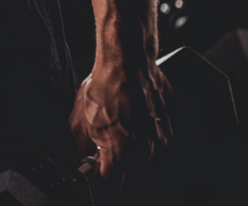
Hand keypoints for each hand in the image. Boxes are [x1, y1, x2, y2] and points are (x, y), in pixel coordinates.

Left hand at [68, 60, 171, 193]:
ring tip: (117, 137)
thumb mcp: (79, 122)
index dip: (97, 181)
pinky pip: (154, 150)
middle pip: (127, 181)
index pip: (109, 186)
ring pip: (142, 167)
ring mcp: (160, 143)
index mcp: (121, 153)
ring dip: (129, 159)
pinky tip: (131, 128)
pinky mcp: (168, 132)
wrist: (128, 62)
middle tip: (101, 157)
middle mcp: (144, 152)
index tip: (92, 174)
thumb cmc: (106, 86)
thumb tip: (83, 162)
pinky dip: (142, 145)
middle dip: (113, 173)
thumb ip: (81, 150)